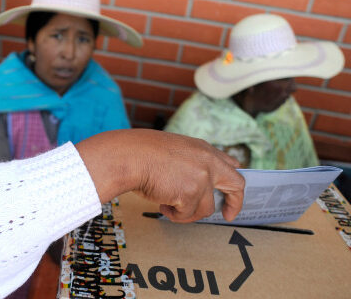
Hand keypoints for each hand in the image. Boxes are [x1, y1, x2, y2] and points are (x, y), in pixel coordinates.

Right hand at [75, 129, 243, 222]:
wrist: (128, 157)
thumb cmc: (140, 153)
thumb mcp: (172, 151)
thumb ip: (189, 164)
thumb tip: (192, 187)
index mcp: (202, 149)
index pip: (229, 163)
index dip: (230, 180)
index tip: (229, 191)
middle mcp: (207, 162)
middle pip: (236, 184)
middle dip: (235, 202)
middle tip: (229, 214)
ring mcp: (202, 178)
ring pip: (206, 208)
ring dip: (188, 212)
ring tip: (168, 205)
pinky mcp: (191, 194)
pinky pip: (187, 214)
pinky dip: (174, 214)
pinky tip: (161, 204)